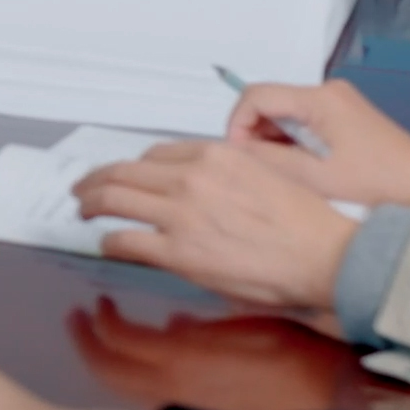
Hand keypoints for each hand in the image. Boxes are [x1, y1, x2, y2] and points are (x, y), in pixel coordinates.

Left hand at [67, 299, 367, 409]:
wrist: (329, 392)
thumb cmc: (293, 350)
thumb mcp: (245, 321)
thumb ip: (203, 325)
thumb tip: (173, 325)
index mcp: (184, 356)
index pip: (119, 339)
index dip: (100, 321)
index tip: (95, 303)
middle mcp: (177, 385)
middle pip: (109, 370)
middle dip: (87, 345)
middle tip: (77, 321)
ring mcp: (188, 404)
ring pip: (128, 389)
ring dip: (107, 364)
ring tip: (99, 341)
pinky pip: (154, 398)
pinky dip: (138, 380)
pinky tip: (147, 364)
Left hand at [73, 139, 359, 319]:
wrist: (326, 256)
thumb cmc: (306, 223)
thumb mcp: (264, 175)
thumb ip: (225, 175)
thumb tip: (199, 186)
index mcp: (216, 155)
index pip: (157, 153)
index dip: (136, 165)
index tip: (127, 173)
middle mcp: (193, 178)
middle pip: (126, 170)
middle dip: (98, 178)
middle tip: (84, 186)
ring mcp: (182, 214)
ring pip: (115, 198)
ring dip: (92, 202)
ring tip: (83, 207)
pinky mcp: (178, 251)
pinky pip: (125, 240)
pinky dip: (108, 239)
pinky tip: (106, 242)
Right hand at [225, 80, 409, 227]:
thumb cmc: (381, 185)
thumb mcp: (314, 178)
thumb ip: (267, 160)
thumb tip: (236, 152)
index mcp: (319, 99)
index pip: (254, 96)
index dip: (236, 125)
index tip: (238, 157)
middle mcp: (329, 92)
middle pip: (270, 104)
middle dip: (257, 137)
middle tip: (260, 172)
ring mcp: (339, 103)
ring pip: (287, 116)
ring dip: (276, 144)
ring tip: (285, 177)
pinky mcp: (347, 117)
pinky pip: (305, 124)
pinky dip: (295, 145)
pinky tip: (305, 174)